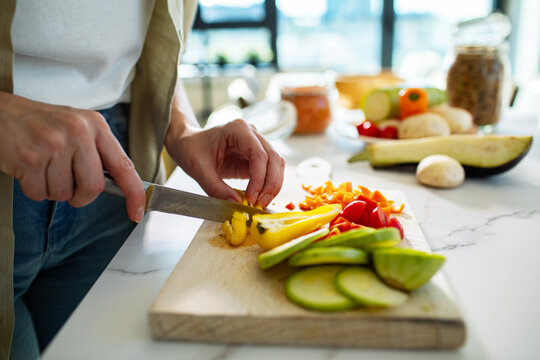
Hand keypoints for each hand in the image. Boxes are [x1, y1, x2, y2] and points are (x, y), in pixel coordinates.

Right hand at [0, 92, 145, 221]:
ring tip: (43, 167)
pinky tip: (28, 169)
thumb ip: (98, 153)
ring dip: (53, 190)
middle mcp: (78, 132)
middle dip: (81, 196)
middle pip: (93, 187)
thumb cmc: (41, 124)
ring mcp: (53, 144)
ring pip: (65, 193)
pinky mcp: (30, 159)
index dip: (134, 193)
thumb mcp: (77, 127)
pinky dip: (34, 189)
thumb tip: (119, 186)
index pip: (124, 166)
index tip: (137, 211)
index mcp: (95, 125)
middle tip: (69, 186)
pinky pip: (40, 194)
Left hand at [165, 119, 284, 207]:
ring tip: (261, 203)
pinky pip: (271, 170)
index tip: (251, 198)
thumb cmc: (191, 150)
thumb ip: (216, 188)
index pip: (258, 154)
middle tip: (259, 204)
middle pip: (273, 158)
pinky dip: (269, 185)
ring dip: (273, 186)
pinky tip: (260, 197)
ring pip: (277, 164)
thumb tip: (237, 204)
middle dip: (270, 184)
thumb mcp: (199, 170)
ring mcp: (257, 144)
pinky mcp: (256, 157)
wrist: (189, 144)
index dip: (259, 178)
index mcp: (237, 129)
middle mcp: (252, 133)